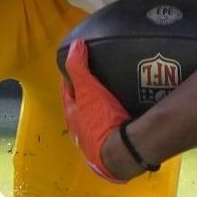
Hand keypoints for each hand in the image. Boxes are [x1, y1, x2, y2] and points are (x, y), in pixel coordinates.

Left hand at [61, 39, 148, 181]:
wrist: (120, 151)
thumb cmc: (99, 120)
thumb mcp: (87, 89)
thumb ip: (79, 67)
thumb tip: (75, 45)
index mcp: (72, 116)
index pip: (67, 91)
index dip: (71, 76)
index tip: (78, 64)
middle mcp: (81, 130)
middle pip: (82, 106)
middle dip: (88, 93)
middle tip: (100, 77)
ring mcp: (97, 140)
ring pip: (96, 119)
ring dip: (103, 107)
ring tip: (116, 93)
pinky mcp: (114, 146)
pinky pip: (113, 127)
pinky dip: (117, 118)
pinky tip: (128, 111)